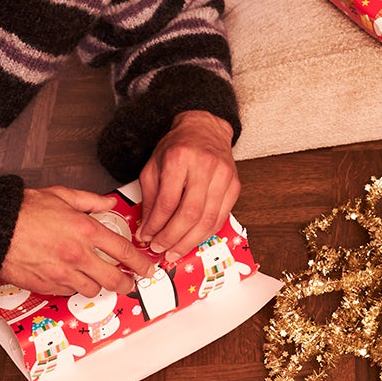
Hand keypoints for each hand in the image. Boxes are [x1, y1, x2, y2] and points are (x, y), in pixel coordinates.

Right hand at [0, 186, 161, 296]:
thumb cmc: (24, 211)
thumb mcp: (62, 195)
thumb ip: (90, 201)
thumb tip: (108, 203)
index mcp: (85, 230)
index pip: (123, 251)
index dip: (140, 262)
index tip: (147, 268)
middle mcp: (78, 255)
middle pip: (114, 279)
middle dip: (126, 283)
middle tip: (130, 283)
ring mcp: (62, 274)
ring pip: (92, 290)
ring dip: (98, 285)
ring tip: (97, 278)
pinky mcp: (47, 286)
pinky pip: (69, 293)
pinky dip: (74, 287)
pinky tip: (71, 278)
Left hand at [134, 109, 239, 264]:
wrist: (204, 129)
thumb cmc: (177, 146)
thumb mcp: (154, 166)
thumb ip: (150, 198)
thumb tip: (147, 229)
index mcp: (179, 157)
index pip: (167, 201)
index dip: (156, 225)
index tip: (147, 237)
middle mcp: (204, 166)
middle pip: (189, 213)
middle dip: (173, 238)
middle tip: (161, 250)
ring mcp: (223, 175)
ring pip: (208, 219)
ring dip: (189, 241)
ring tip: (175, 252)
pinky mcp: (234, 184)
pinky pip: (221, 217)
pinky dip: (206, 233)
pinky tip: (193, 240)